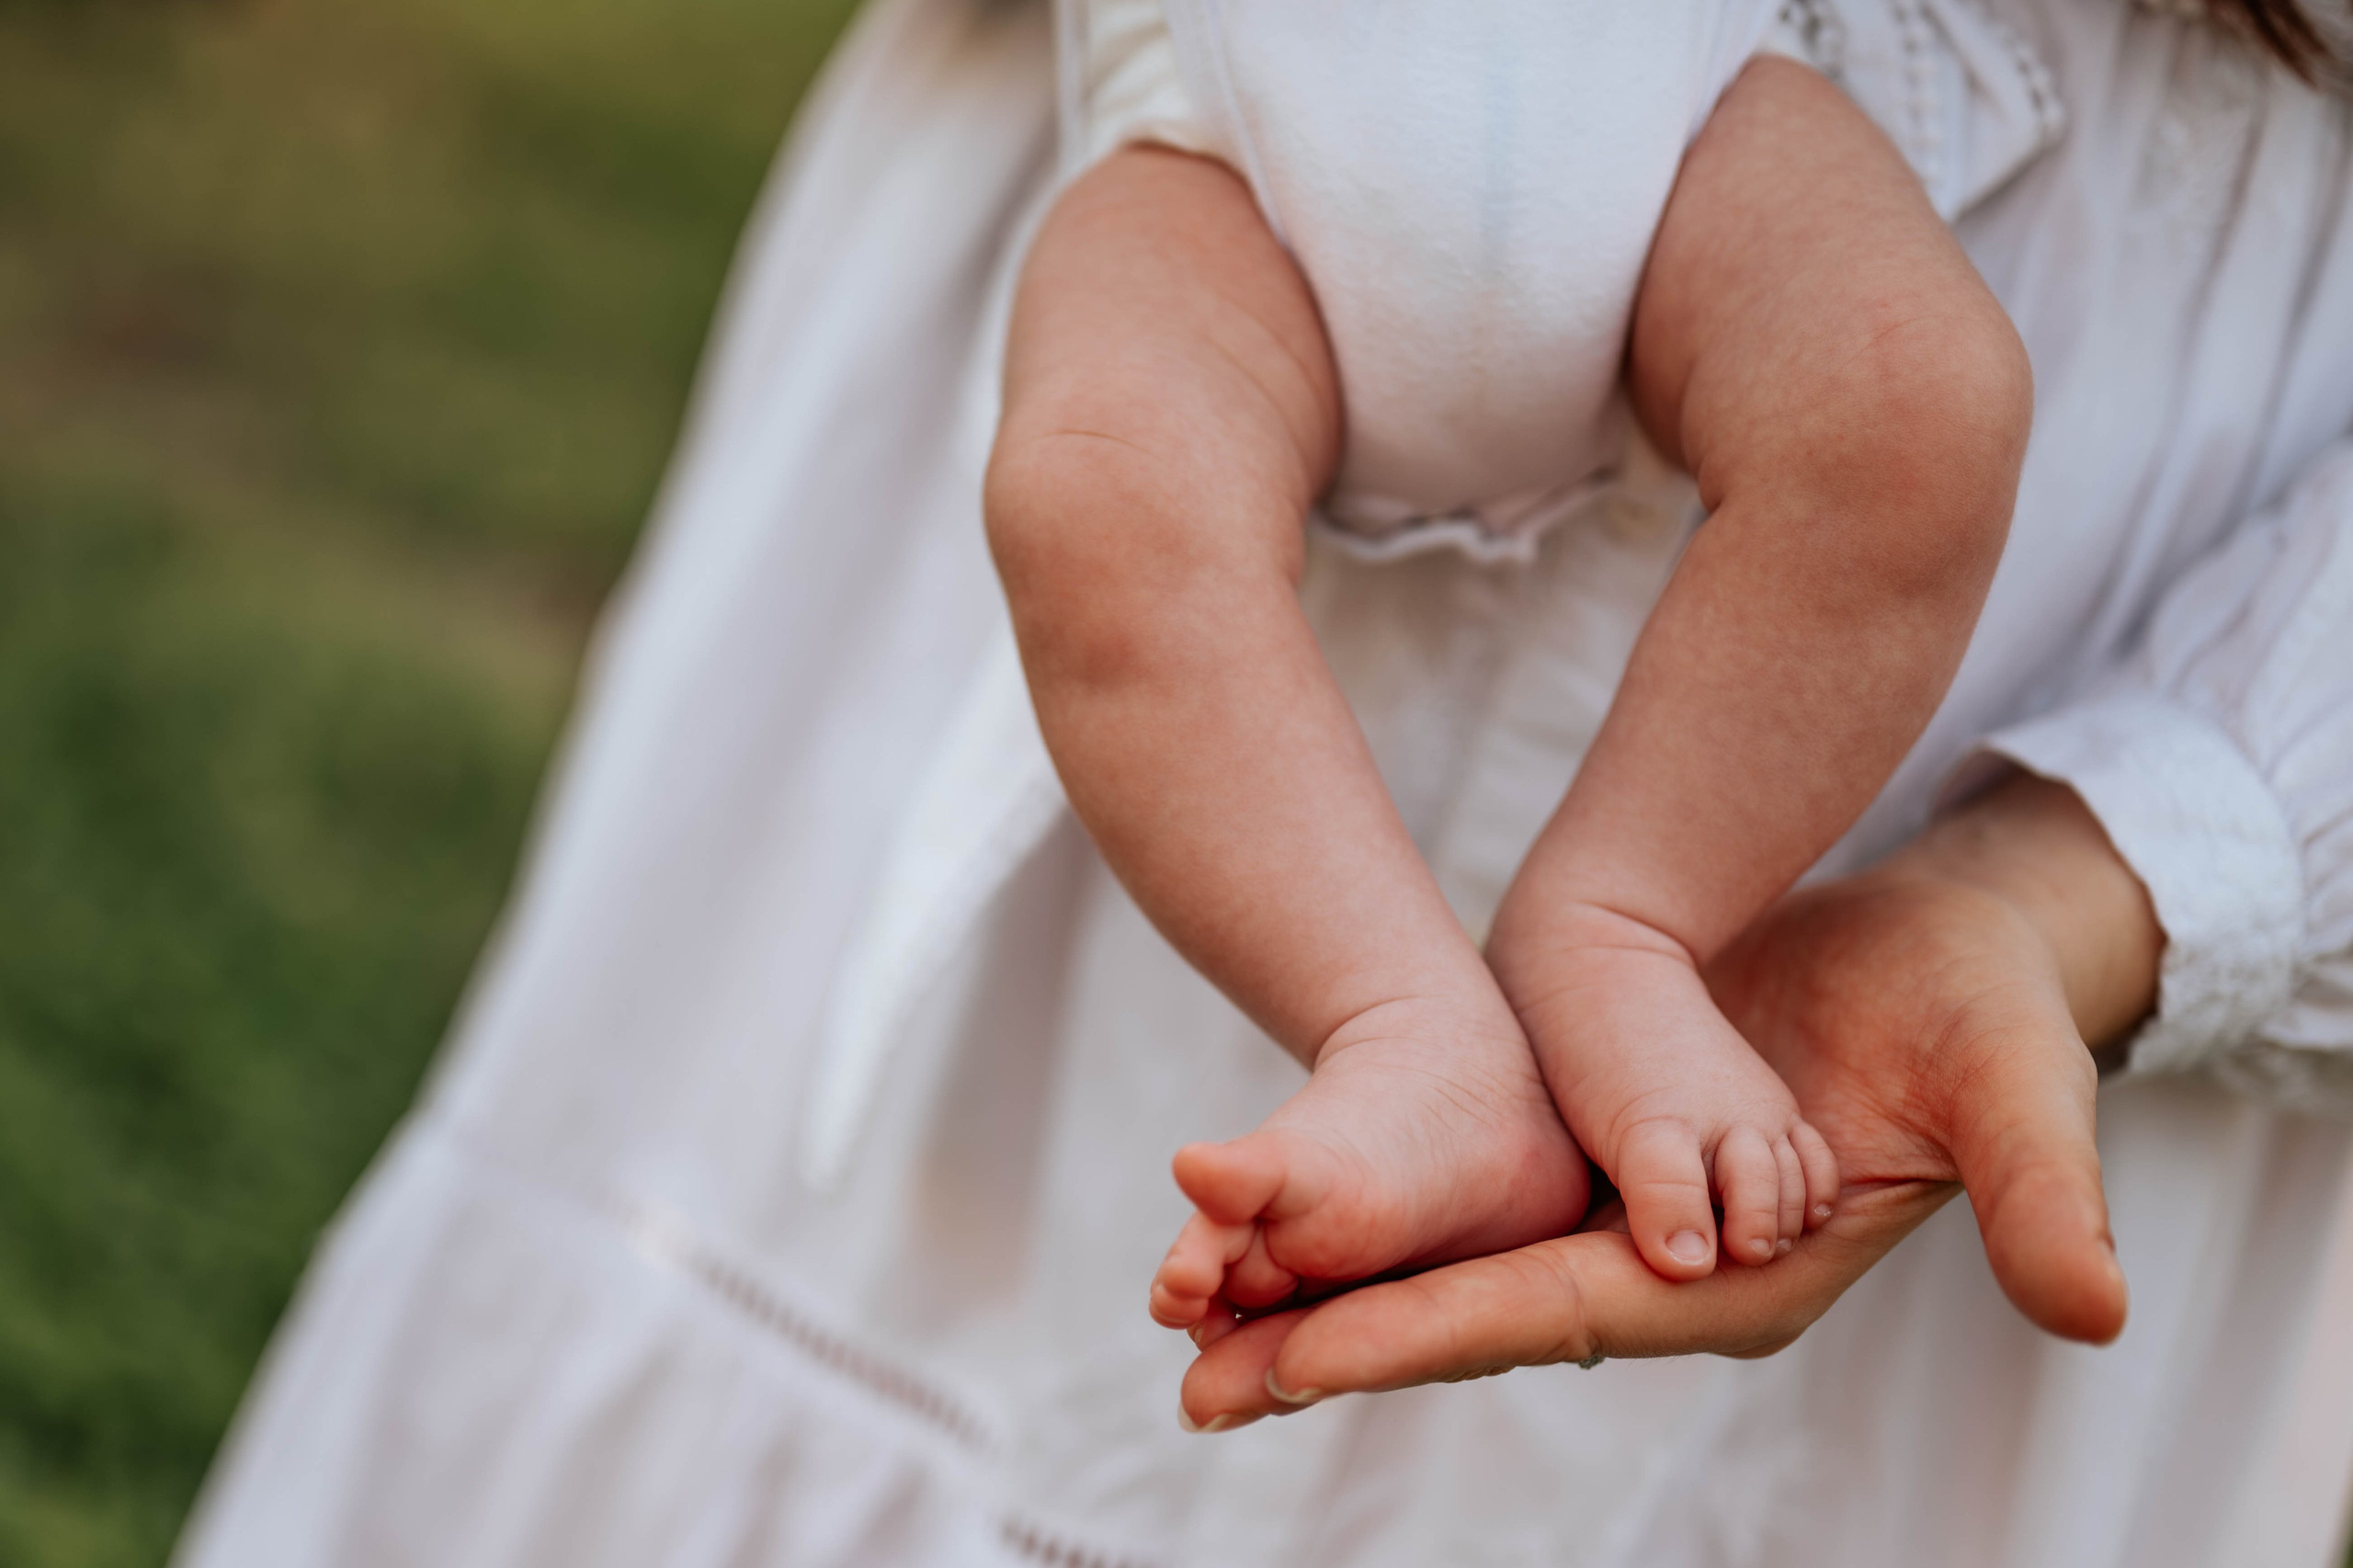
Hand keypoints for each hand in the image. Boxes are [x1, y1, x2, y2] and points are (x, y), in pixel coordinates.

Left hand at [1176, 774, 2159, 1427]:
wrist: (1949, 934)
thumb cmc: (1981, 1002)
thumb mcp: (2015, 1082)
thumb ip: (2042, 1194)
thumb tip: (2096, 1308)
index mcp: (1741, 1275)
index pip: (1560, 1318)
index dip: (1432, 1334)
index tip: (1304, 1360)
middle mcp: (1665, 1268)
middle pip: (1478, 1318)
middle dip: (1341, 1348)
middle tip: (1197, 1380)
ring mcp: (1621, 1219)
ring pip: (1455, 1270)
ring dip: (1332, 1301)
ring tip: (1194, 1324)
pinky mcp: (1595, 1163)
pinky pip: (1468, 1209)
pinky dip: (1376, 1227)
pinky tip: (1281, 1233)